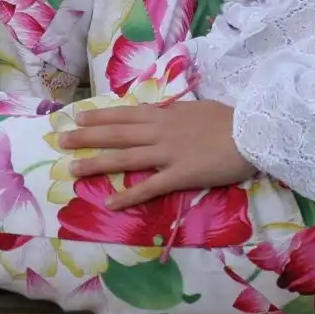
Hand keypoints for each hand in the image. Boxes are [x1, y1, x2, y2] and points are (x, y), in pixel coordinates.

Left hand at [55, 99, 256, 209]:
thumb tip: (165, 117)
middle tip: (60, 139)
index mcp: (166, 114)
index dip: (100, 116)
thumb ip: (178, 116)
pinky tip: (109, 203)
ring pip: (125, 157)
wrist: (254, 132)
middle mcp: (160, 131)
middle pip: (117, 133)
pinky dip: (128, 196)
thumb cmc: (231, 120)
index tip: (78, 117)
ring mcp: (168, 153)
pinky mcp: (180, 174)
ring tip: (71, 168)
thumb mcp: (198, 110)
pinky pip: (149, 187)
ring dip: (96, 163)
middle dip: (87, 136)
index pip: (125, 113)